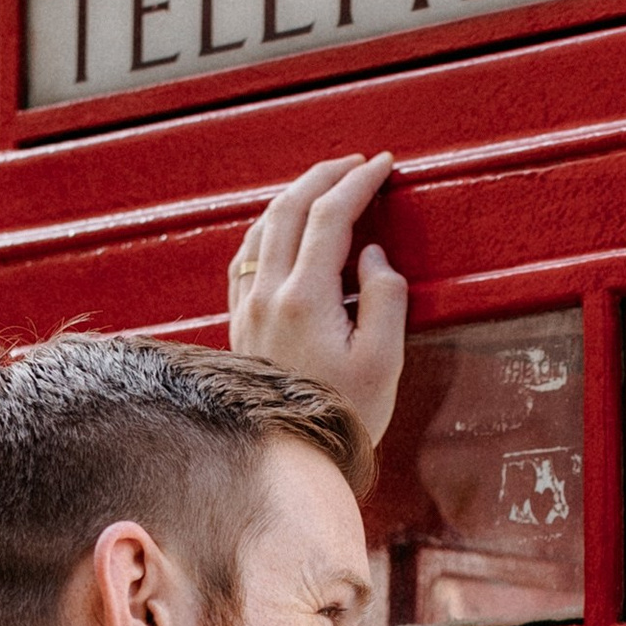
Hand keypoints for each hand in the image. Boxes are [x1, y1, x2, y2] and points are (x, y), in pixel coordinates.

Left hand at [228, 154, 407, 448]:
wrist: (292, 461)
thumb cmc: (345, 416)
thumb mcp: (385, 360)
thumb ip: (385, 297)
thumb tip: (373, 256)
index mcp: (305, 298)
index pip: (331, 216)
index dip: (359, 183)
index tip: (383, 166)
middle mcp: (268, 294)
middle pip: (290, 209)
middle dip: (325, 176)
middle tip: (357, 164)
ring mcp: (248, 307)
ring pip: (263, 228)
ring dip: (294, 197)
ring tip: (324, 187)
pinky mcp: (240, 324)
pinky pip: (246, 257)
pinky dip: (268, 228)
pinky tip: (281, 230)